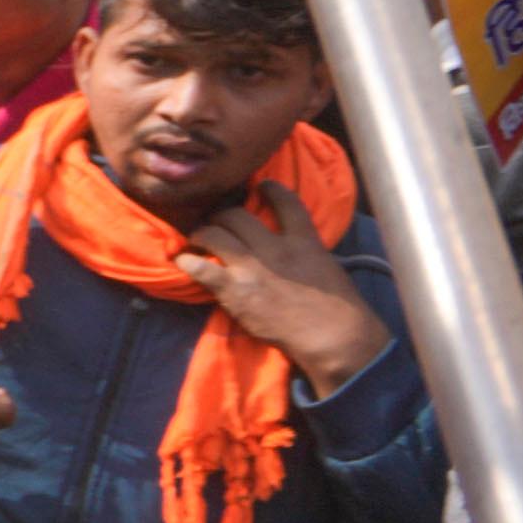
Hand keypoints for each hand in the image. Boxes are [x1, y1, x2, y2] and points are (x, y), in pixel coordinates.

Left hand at [181, 184, 389, 394]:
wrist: (333, 336)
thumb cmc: (340, 307)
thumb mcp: (329, 266)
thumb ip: (307, 251)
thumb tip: (294, 246)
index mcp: (304, 240)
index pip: (286, 202)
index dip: (270, 189)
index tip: (261, 186)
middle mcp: (274, 248)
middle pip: (237, 215)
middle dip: (222, 215)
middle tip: (217, 222)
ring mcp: (252, 267)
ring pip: (215, 234)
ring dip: (202, 234)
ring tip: (197, 239)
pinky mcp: (235, 289)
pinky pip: (201, 268)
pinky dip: (188, 263)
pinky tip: (183, 262)